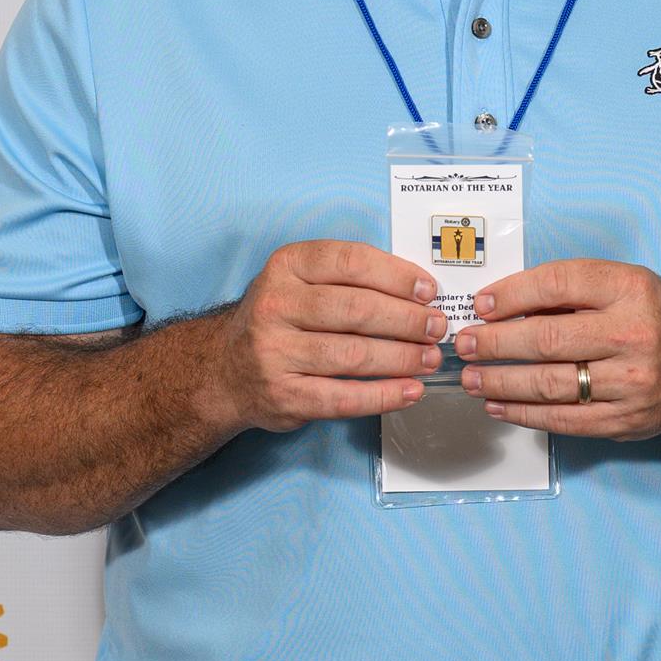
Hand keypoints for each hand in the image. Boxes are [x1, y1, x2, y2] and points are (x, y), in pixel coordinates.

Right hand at [213, 240, 445, 433]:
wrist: (225, 369)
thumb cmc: (279, 320)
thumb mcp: (300, 281)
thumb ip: (349, 278)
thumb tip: (416, 290)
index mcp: (286, 266)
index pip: (350, 262)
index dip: (396, 276)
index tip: (427, 290)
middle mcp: (276, 305)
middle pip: (356, 310)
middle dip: (406, 320)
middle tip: (436, 328)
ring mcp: (275, 352)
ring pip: (353, 355)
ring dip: (402, 358)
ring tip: (429, 359)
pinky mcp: (283, 395)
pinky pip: (343, 397)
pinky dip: (383, 396)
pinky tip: (409, 391)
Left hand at [453, 259, 660, 440]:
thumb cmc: (649, 317)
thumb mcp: (621, 283)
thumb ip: (569, 290)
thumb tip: (502, 304)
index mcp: (629, 289)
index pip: (558, 285)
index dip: (512, 294)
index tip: (481, 304)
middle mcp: (633, 335)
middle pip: (547, 339)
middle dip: (495, 343)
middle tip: (463, 344)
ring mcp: (630, 383)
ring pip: (550, 385)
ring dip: (501, 382)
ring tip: (471, 377)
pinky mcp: (623, 421)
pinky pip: (563, 420)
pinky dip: (523, 413)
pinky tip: (498, 404)